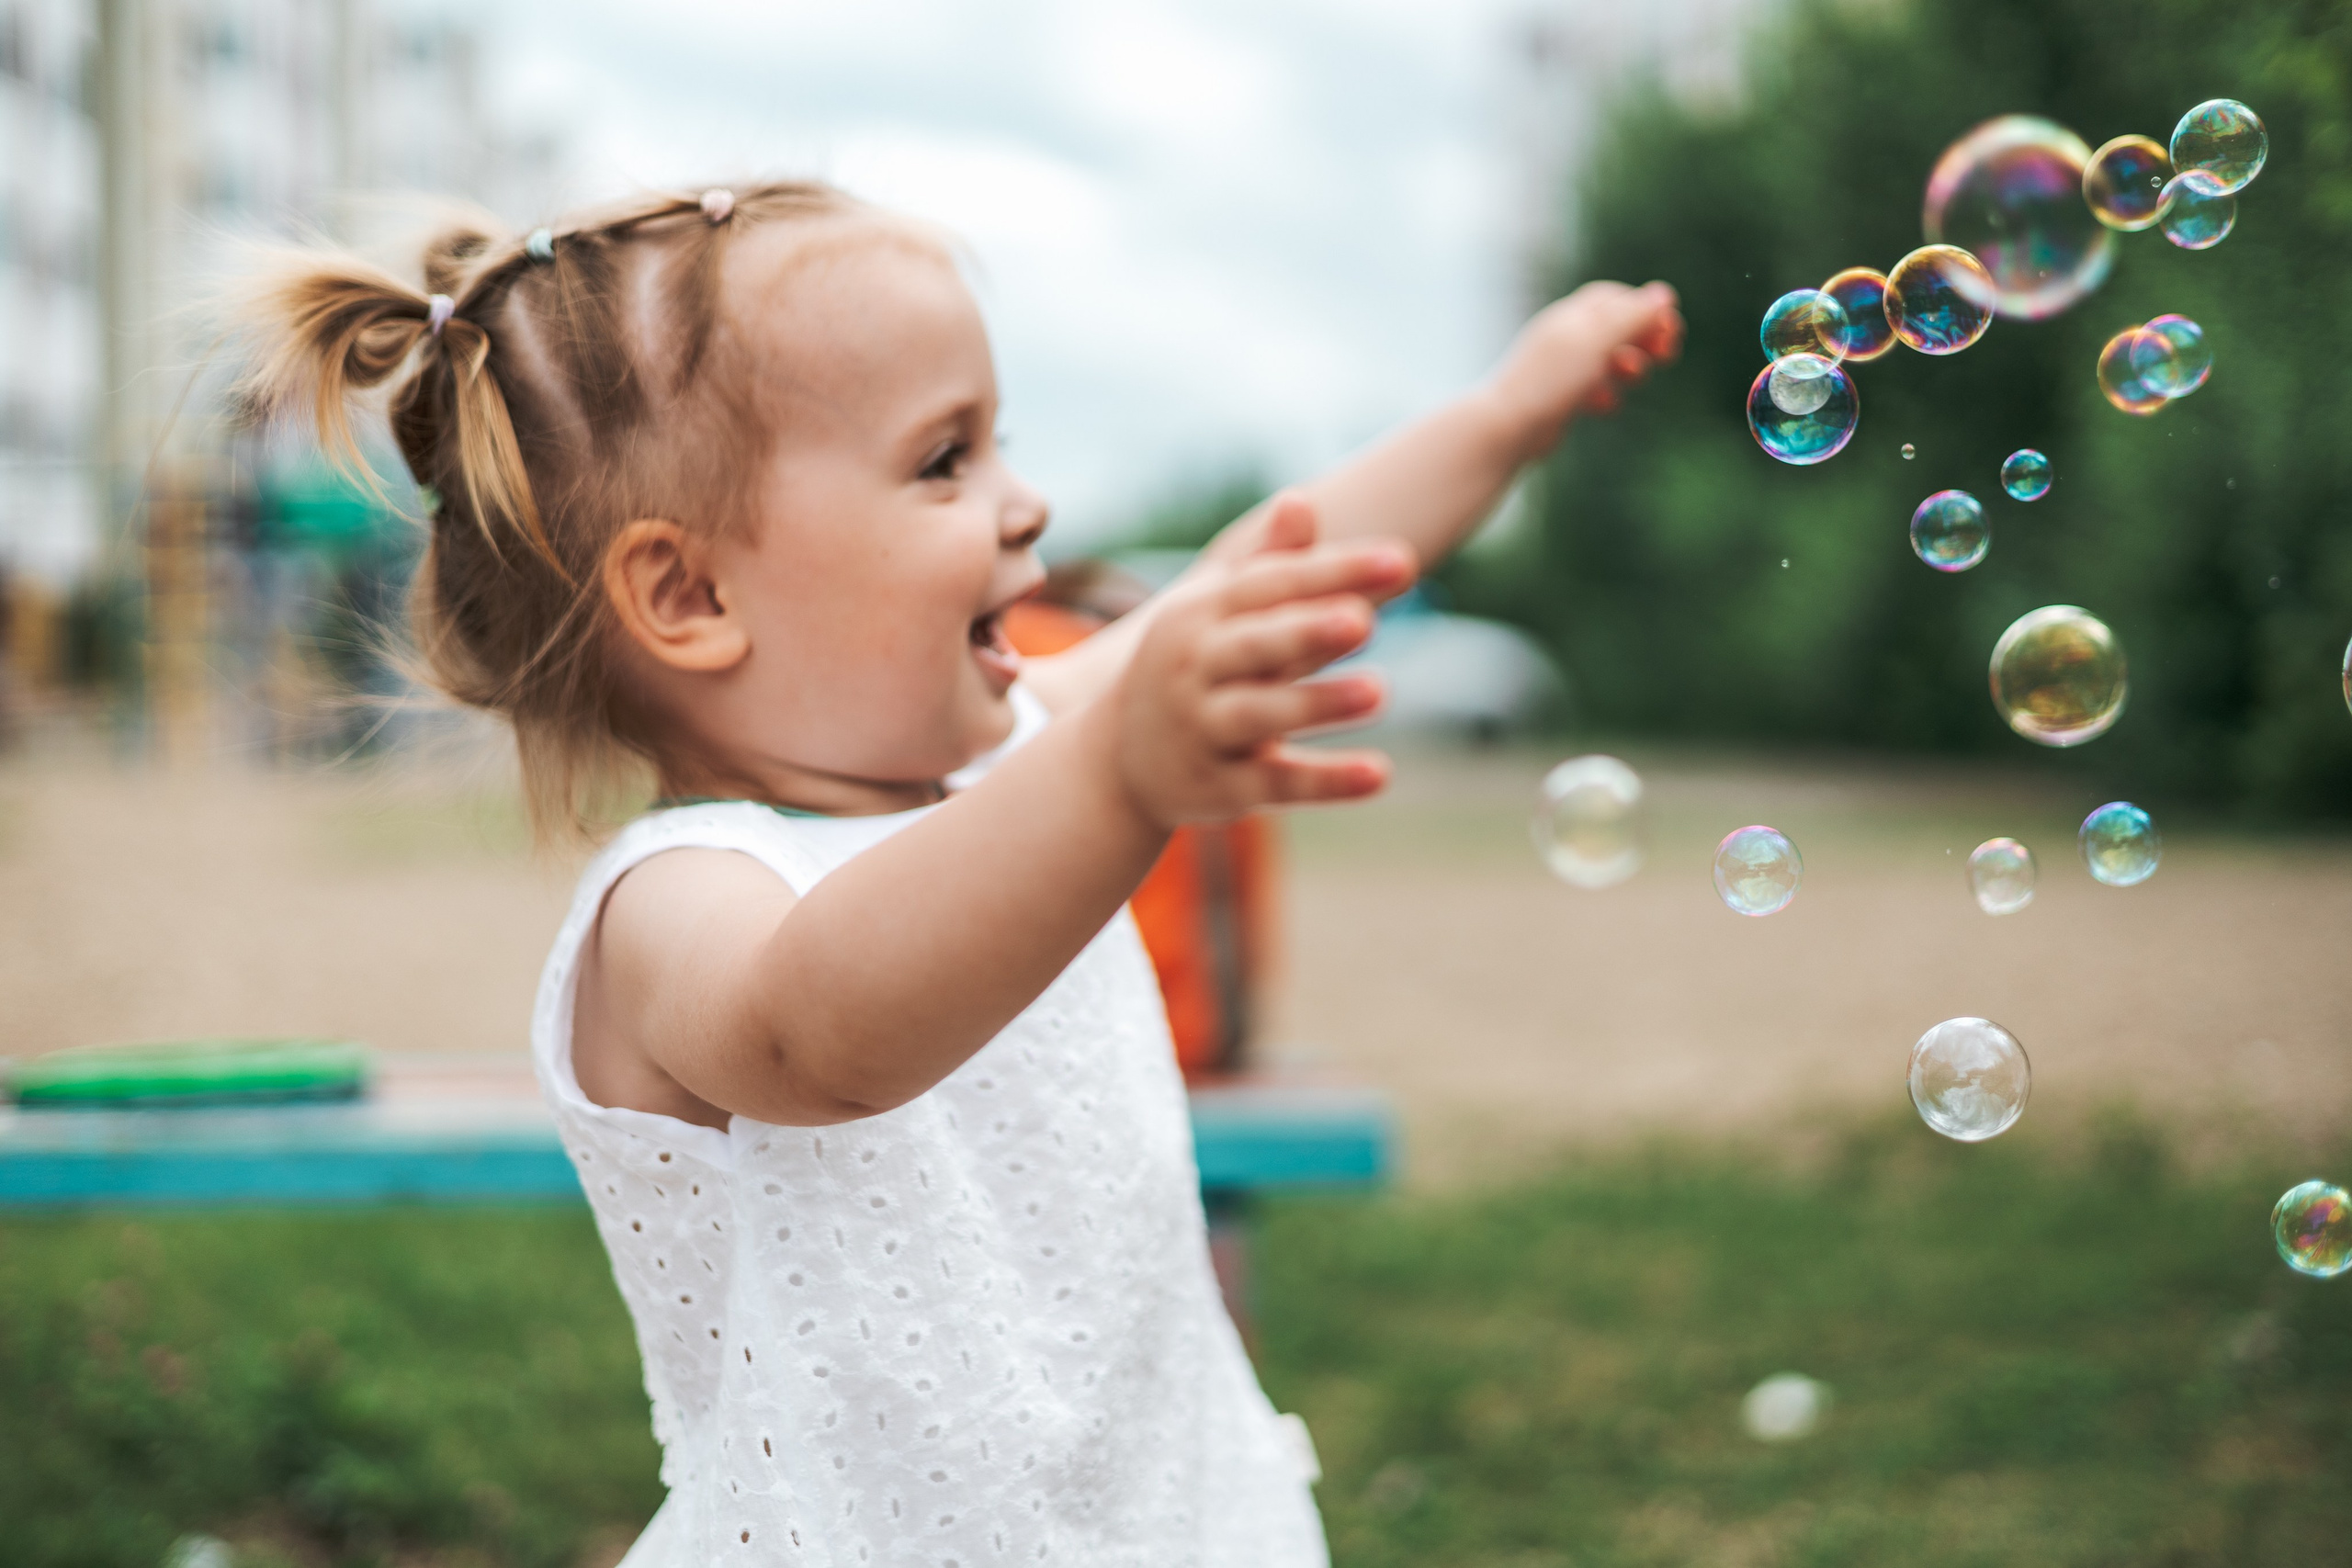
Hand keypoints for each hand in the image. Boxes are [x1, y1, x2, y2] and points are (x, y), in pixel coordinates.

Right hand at [1108, 494, 1415, 826]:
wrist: (1116, 760)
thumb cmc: (1191, 668)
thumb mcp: (1215, 612)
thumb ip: (1268, 562)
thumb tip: (1302, 500)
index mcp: (1199, 615)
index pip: (1271, 585)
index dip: (1334, 572)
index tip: (1401, 562)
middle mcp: (1193, 670)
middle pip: (1254, 646)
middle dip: (1306, 631)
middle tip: (1364, 619)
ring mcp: (1204, 731)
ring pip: (1262, 715)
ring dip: (1318, 703)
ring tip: (1379, 692)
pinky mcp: (1221, 788)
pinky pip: (1277, 782)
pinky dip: (1328, 781)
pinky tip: (1380, 774)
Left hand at [1487, 280, 1682, 454]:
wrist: (1507, 427)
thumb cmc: (1550, 380)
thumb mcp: (1597, 341)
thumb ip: (1631, 318)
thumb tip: (1664, 295)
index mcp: (1571, 318)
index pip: (1614, 300)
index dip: (1645, 309)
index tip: (1671, 326)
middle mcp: (1564, 340)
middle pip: (1614, 329)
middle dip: (1643, 339)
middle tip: (1668, 355)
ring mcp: (1559, 371)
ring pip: (1605, 362)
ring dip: (1628, 367)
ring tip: (1634, 378)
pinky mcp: (1556, 401)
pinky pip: (1590, 391)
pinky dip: (1605, 395)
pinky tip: (1606, 407)